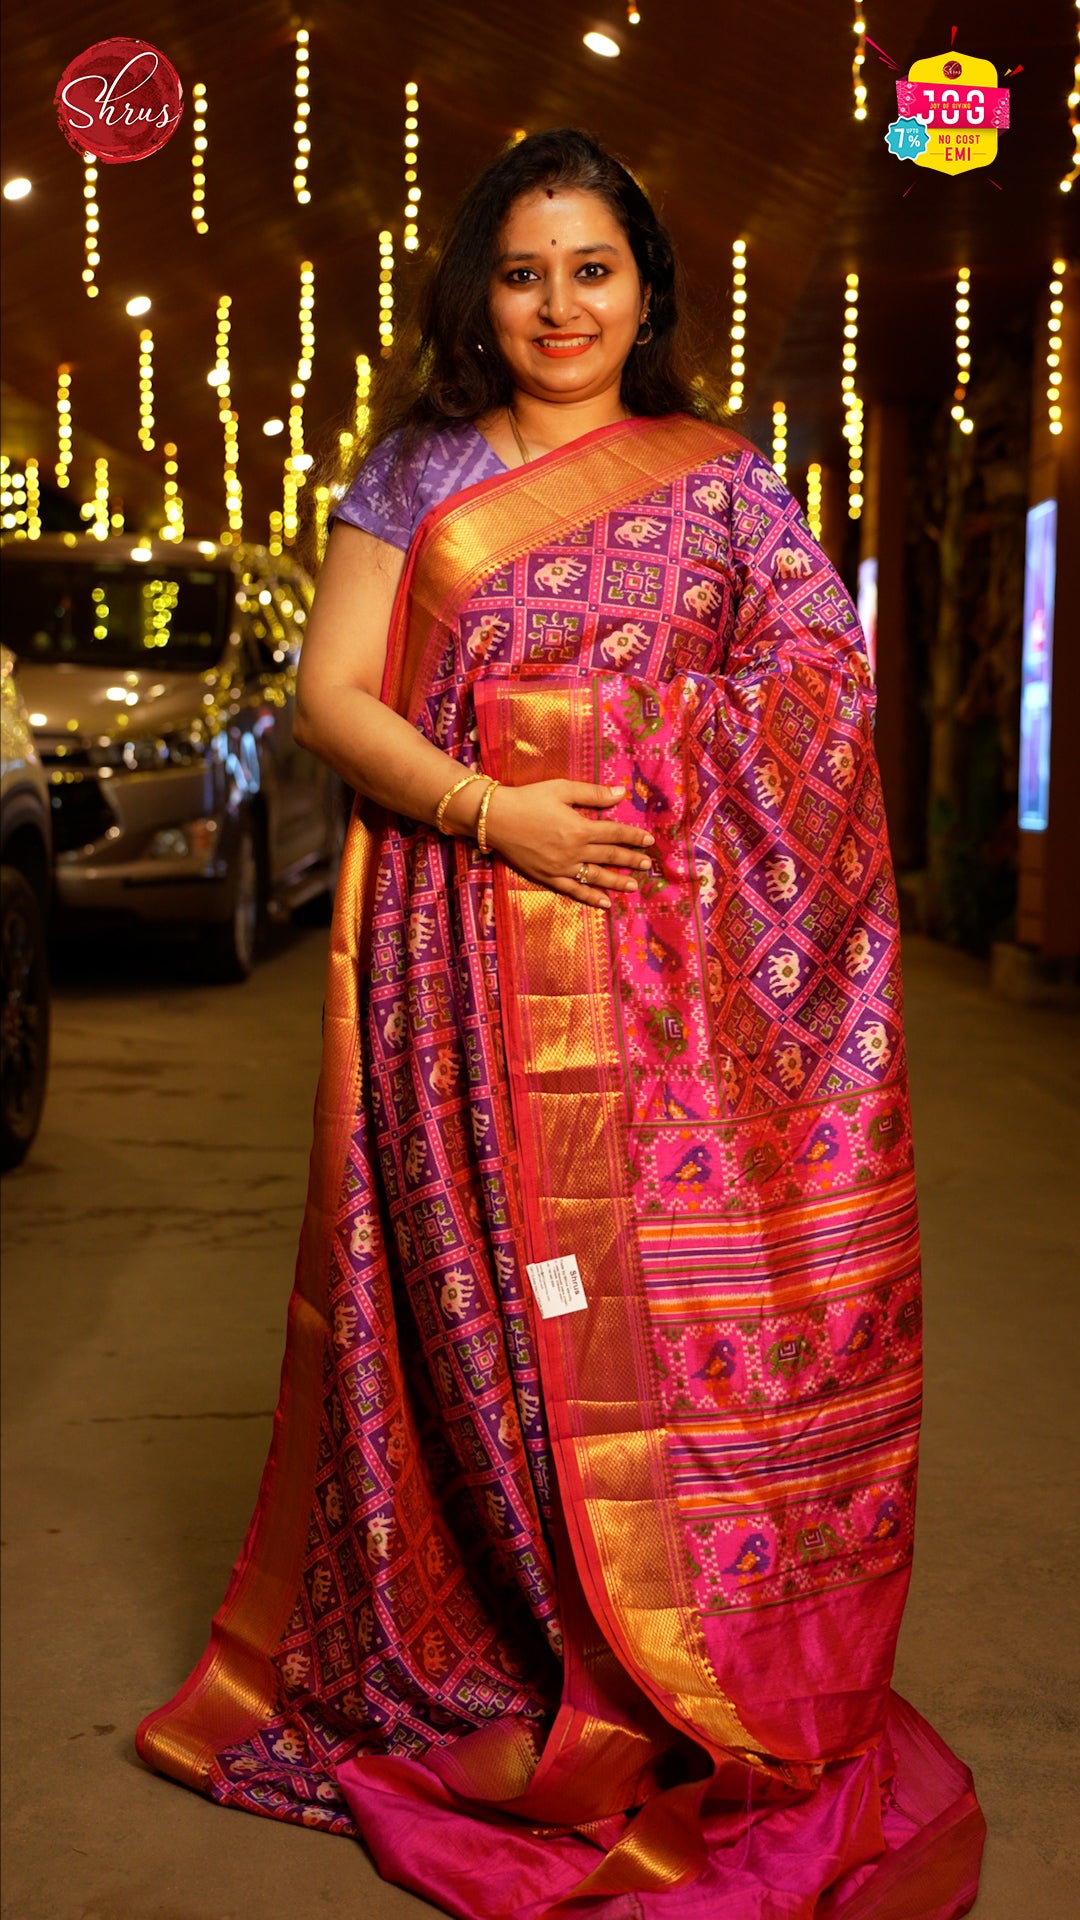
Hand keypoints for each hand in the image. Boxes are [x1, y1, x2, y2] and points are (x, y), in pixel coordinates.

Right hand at [482, 780, 653, 909]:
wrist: (495, 819)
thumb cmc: (529, 799)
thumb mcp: (562, 789)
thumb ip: (593, 794)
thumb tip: (621, 793)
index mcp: (580, 828)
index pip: (615, 833)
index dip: (633, 837)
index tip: (649, 841)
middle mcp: (574, 851)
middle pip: (609, 857)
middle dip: (630, 860)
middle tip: (647, 865)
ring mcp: (562, 867)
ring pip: (596, 877)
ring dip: (617, 882)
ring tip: (634, 886)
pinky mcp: (548, 878)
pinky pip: (574, 891)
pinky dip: (590, 898)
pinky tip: (605, 903)